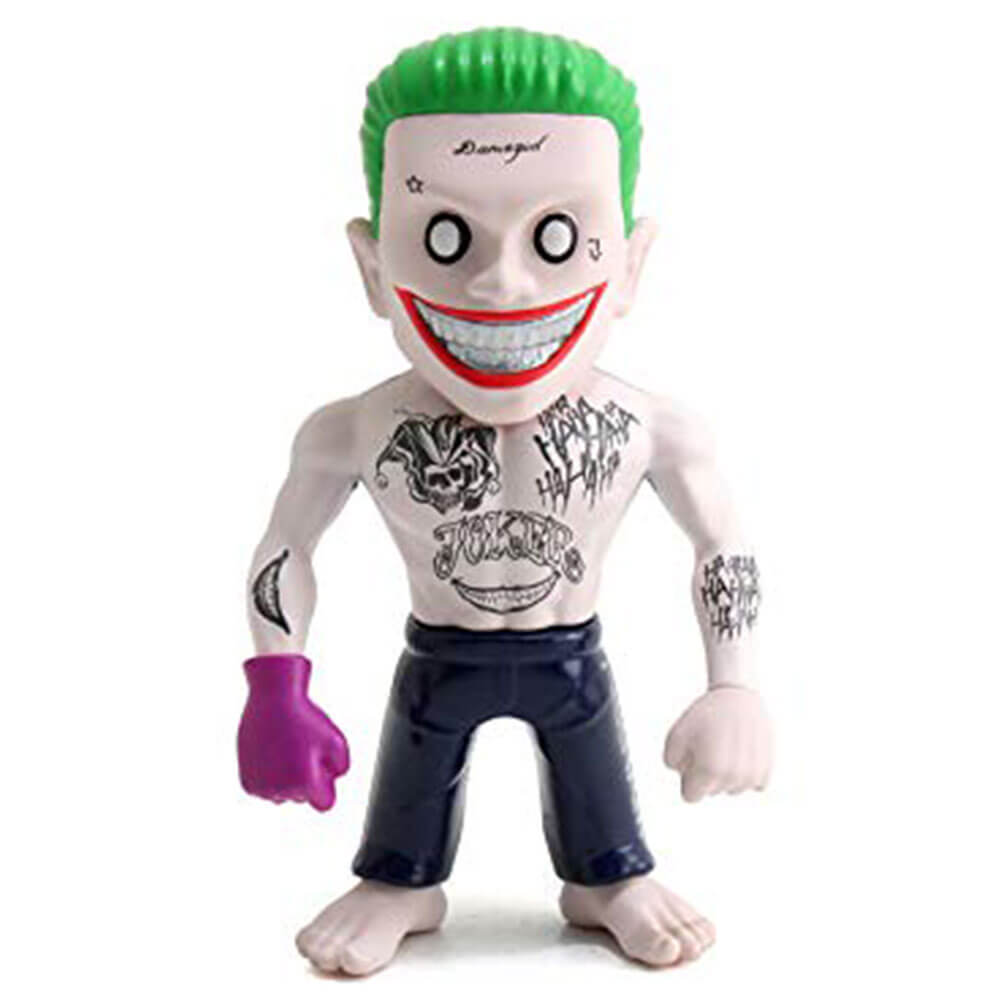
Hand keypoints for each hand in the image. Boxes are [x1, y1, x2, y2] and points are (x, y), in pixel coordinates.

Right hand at [238, 654, 349, 810]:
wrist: (272, 700)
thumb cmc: (306, 719)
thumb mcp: (337, 740)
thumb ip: (342, 768)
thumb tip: (331, 782)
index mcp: (305, 783)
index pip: (325, 803)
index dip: (326, 783)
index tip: (321, 763)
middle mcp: (281, 791)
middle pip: (302, 797)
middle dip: (305, 778)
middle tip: (300, 747)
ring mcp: (262, 788)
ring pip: (282, 795)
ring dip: (286, 778)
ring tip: (286, 749)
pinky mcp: (248, 783)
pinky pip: (266, 789)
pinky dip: (270, 776)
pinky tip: (272, 753)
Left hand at [664, 686, 771, 801]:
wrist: (738, 696)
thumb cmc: (705, 714)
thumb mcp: (676, 734)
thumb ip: (672, 762)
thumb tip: (685, 777)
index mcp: (710, 769)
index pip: (691, 797)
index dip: (687, 779)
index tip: (692, 759)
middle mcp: (733, 776)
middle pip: (711, 791)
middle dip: (706, 774)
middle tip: (710, 745)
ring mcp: (751, 775)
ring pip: (731, 789)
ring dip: (726, 774)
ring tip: (726, 746)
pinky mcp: (766, 771)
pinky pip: (749, 784)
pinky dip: (745, 772)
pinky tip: (742, 751)